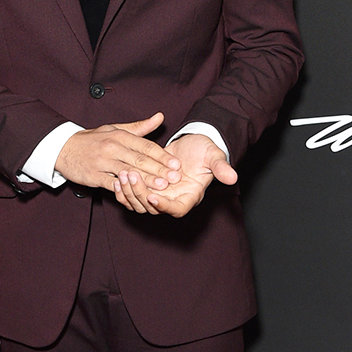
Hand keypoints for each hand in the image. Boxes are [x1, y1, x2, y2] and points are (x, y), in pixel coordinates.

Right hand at [55, 112, 181, 192]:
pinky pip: (111, 183)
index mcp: (120, 136)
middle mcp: (113, 147)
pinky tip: (136, 193)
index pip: (146, 146)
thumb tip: (160, 117)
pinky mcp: (94, 175)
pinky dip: (124, 188)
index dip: (162, 156)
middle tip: (175, 178)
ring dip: (146, 180)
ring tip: (161, 187)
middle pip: (140, 160)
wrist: (63, 148)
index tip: (176, 164)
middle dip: (159, 170)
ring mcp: (103, 162)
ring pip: (128, 172)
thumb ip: (140, 127)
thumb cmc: (93, 139)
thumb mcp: (115, 128)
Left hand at [114, 132, 236, 216]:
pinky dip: (125, 190)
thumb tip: (233, 177)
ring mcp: (161, 195)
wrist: (194, 142)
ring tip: (122, 175)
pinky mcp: (149, 188)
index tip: (153, 196)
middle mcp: (174, 199)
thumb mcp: (214, 156)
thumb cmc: (206, 150)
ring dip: (130, 192)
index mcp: (190, 196)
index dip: (164, 206)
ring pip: (141, 204)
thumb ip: (221, 168)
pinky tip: (118, 177)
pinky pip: (133, 197)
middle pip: (154, 209)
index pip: (177, 210)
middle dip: (140, 195)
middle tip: (131, 177)